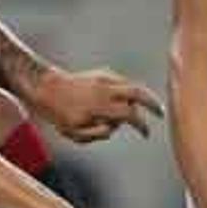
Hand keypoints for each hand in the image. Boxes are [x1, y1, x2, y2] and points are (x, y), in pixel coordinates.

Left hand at [30, 68, 164, 143]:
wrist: (45, 87)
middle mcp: (105, 89)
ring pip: (131, 86)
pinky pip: (122, 83)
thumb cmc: (58, 114)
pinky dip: (128, 92)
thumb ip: (98, 134)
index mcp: (99, 106)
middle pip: (137, 92)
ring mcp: (104, 78)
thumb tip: (115, 128)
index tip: (145, 133)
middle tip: (161, 112)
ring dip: (141, 98)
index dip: (141, 125)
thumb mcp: (75, 133)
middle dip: (152, 103)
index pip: (129, 114)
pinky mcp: (102, 73)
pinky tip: (124, 102)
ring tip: (145, 108)